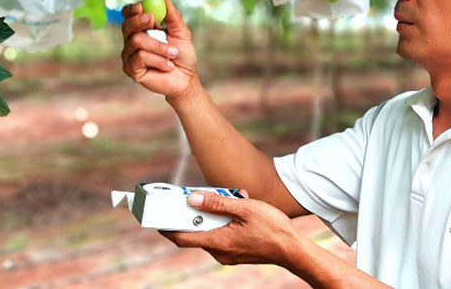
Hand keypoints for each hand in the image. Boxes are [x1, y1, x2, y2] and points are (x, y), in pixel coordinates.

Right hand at [120, 0, 198, 99]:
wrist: (187, 78)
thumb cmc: (183, 55)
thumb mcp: (181, 32)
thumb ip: (172, 16)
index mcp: (142, 28)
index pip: (129, 14)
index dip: (132, 9)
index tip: (142, 6)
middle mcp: (132, 40)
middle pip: (127, 25)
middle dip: (140, 21)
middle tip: (152, 20)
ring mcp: (129, 55)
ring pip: (136, 41)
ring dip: (159, 47)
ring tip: (173, 54)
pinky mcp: (131, 69)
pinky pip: (140, 57)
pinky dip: (158, 60)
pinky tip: (167, 66)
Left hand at [160, 190, 297, 266]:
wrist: (292, 249)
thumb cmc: (272, 228)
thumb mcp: (245, 209)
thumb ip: (218, 204)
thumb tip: (192, 200)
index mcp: (218, 241)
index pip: (182, 237)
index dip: (167, 227)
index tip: (158, 217)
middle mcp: (219, 251)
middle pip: (197, 232)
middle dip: (198, 213)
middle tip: (201, 196)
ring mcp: (228, 254)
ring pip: (211, 232)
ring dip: (215, 215)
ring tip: (233, 200)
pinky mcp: (236, 252)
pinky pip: (222, 236)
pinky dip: (225, 222)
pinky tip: (240, 210)